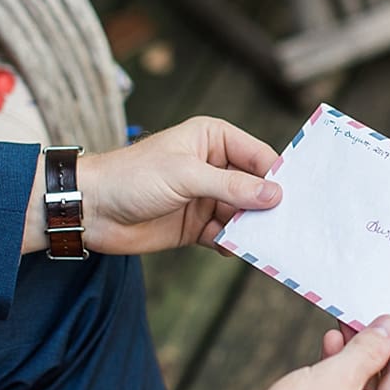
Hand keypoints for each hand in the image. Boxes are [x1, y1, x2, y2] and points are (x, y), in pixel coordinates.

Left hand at [23, 116, 282, 255]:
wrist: (89, 210)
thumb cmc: (131, 177)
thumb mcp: (185, 175)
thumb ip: (232, 186)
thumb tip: (276, 195)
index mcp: (214, 139)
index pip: (260, 156)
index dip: (279, 176)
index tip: (300, 197)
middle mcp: (216, 166)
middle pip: (257, 187)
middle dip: (271, 205)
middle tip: (294, 223)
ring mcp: (208, 197)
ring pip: (245, 214)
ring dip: (255, 227)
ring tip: (270, 241)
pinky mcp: (199, 225)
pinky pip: (229, 234)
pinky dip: (236, 243)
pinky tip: (239, 250)